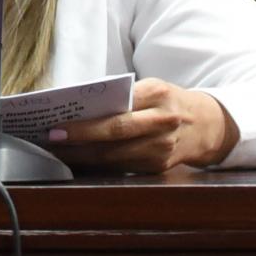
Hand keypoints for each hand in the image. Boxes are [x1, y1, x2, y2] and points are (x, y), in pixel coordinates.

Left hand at [47, 79, 236, 175]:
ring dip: (82, 156)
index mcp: (158, 95)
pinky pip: (121, 167)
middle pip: (114, 137)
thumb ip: (123, 96)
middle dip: (78, 141)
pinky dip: (97, 165)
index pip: (116, 111)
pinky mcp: (159, 168)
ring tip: (56, 150)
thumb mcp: (151, 88)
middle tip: (50, 140)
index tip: (57, 124)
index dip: (86, 123)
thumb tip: (79, 108)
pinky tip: (78, 160)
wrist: (205, 124)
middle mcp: (163, 124)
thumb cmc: (167, 101)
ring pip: (115, 158)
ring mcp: (162, 149)